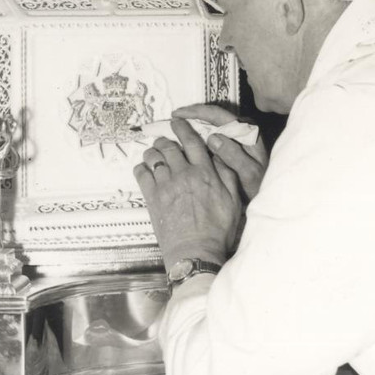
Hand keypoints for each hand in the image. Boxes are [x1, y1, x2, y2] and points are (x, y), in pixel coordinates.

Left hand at [133, 118, 242, 271]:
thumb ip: (227, 175)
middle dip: (166, 140)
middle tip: (165, 142)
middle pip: (169, 146)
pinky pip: (140, 173)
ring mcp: (165, 185)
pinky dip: (142, 168)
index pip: (192, 141)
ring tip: (155, 155)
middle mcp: (183, 174)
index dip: (183, 128)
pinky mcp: (152, 197)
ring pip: (153, 156)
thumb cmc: (217, 230)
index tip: (177, 121)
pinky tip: (146, 171)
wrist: (195, 252)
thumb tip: (218, 156)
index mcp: (204, 173)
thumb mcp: (233, 201)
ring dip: (153, 152)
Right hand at [173, 103, 268, 202]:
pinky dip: (198, 134)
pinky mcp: (230, 146)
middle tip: (172, 119)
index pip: (218, 114)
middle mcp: (241, 130)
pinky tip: (185, 140)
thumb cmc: (258, 187)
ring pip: (211, 124)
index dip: (196, 112)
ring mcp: (235, 137)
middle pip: (212, 115)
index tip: (178, 115)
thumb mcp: (249, 174)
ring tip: (175, 127)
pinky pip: (211, 134)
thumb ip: (233, 155)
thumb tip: (213, 137)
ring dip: (194, 124)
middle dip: (191, 115)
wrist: (265, 199)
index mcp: (246, 131)